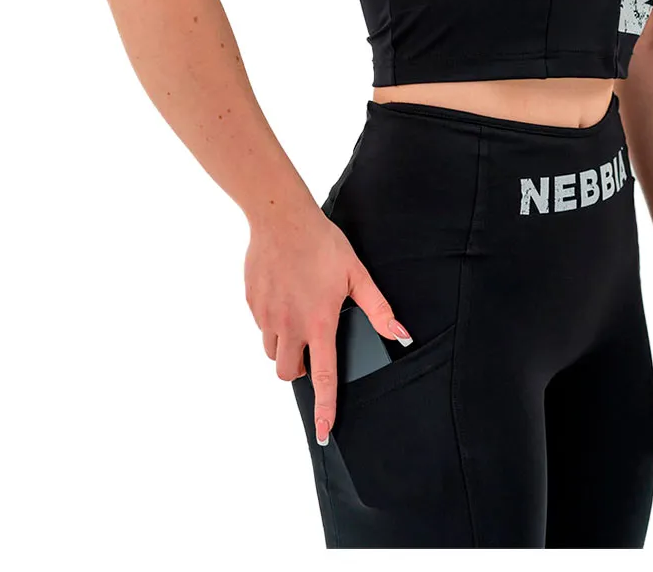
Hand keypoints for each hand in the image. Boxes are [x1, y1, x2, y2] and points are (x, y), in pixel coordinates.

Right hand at [243, 203, 412, 446]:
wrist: (281, 219)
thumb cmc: (322, 244)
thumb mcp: (357, 274)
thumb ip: (378, 309)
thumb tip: (401, 335)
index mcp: (318, 323)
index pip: (321, 377)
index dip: (324, 408)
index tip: (324, 433)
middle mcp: (289, 325)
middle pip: (286, 373)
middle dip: (298, 370)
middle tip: (311, 349)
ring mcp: (266, 315)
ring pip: (271, 352)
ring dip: (284, 348)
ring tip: (298, 319)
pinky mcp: (252, 303)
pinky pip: (261, 326)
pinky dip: (272, 323)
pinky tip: (285, 297)